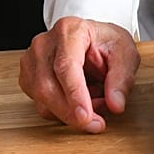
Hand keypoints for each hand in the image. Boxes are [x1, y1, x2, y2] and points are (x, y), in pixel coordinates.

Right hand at [18, 16, 138, 132]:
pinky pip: (42, 105)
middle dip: (72, 112)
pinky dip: (63, 111)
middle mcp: (44, 44)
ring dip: (70, 112)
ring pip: (42, 100)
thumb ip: (122, 78)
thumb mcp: (125, 53)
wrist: (92, 39)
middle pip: (47, 87)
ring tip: (95, 102)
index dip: (74, 94)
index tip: (86, 116)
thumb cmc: (105, 42)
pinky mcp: (28, 78)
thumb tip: (116, 104)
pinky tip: (80, 102)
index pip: (65, 66)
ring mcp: (32, 61)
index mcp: (69, 30)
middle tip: (97, 123)